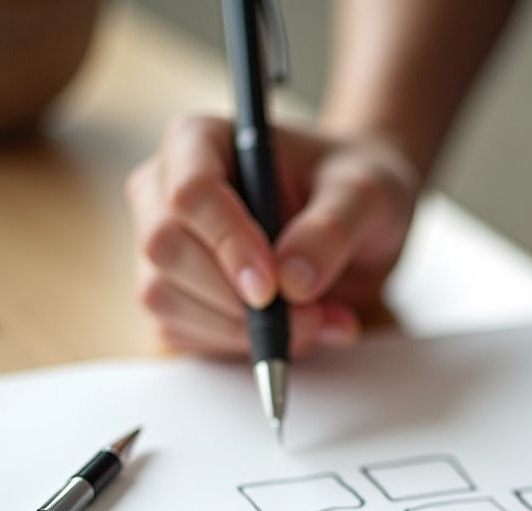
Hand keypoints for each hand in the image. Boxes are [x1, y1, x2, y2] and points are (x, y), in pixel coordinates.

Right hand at [125, 115, 420, 356]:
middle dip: (235, 299)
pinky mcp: (176, 297)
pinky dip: (240, 348)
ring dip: (241, 331)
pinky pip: (182, 334)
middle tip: (307, 314)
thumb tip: (291, 282)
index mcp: (202, 142)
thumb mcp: (367, 196)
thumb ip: (332, 230)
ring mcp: (165, 249)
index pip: (190, 193)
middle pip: (166, 250)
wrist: (357, 223)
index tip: (273, 287)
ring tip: (314, 321)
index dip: (228, 245)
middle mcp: (167, 192)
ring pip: (165, 300)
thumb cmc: (353, 190)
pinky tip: (291, 332)